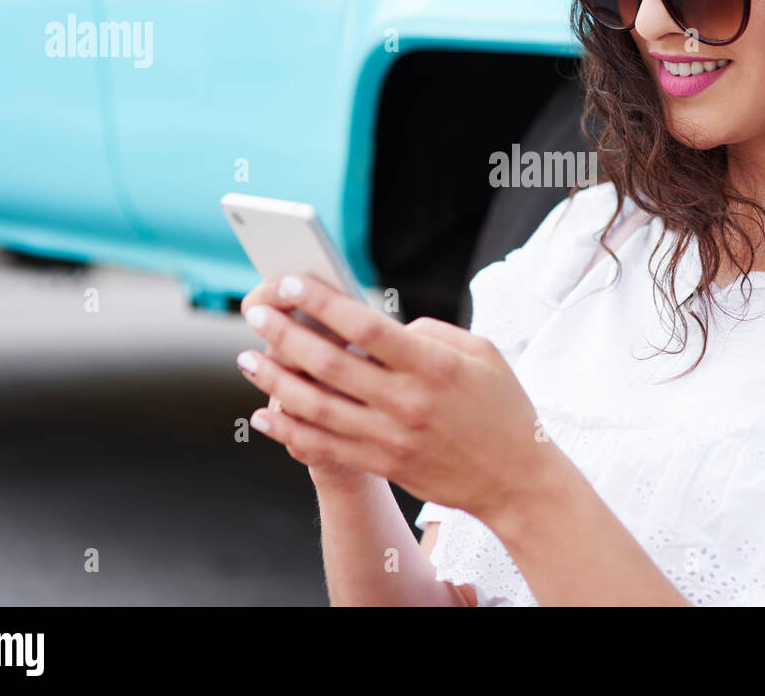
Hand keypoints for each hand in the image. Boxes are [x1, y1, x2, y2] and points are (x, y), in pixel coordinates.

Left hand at [235, 274, 550, 519]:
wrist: (516, 480)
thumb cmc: (503, 409)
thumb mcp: (485, 353)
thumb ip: (432, 332)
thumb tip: (386, 326)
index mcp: (433, 365)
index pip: (367, 326)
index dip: (324, 303)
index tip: (292, 284)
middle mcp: (407, 401)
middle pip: (331, 364)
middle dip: (284, 335)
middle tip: (256, 315)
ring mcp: (391, 437)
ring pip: (317, 407)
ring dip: (275, 381)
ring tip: (247, 359)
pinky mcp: (383, 463)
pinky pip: (324, 446)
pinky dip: (288, 429)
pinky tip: (263, 414)